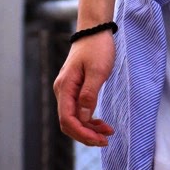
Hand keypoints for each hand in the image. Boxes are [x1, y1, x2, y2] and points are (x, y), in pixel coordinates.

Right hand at [53, 31, 115, 146]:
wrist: (94, 30)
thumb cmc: (97, 48)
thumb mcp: (98, 71)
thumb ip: (89, 95)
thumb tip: (83, 117)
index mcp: (65, 87)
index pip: (68, 120)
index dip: (82, 134)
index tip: (100, 139)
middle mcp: (62, 90)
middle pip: (68, 123)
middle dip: (86, 135)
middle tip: (106, 140)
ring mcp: (67, 90)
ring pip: (73, 118)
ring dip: (89, 128)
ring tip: (107, 132)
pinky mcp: (74, 88)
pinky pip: (78, 110)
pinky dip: (89, 119)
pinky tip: (101, 123)